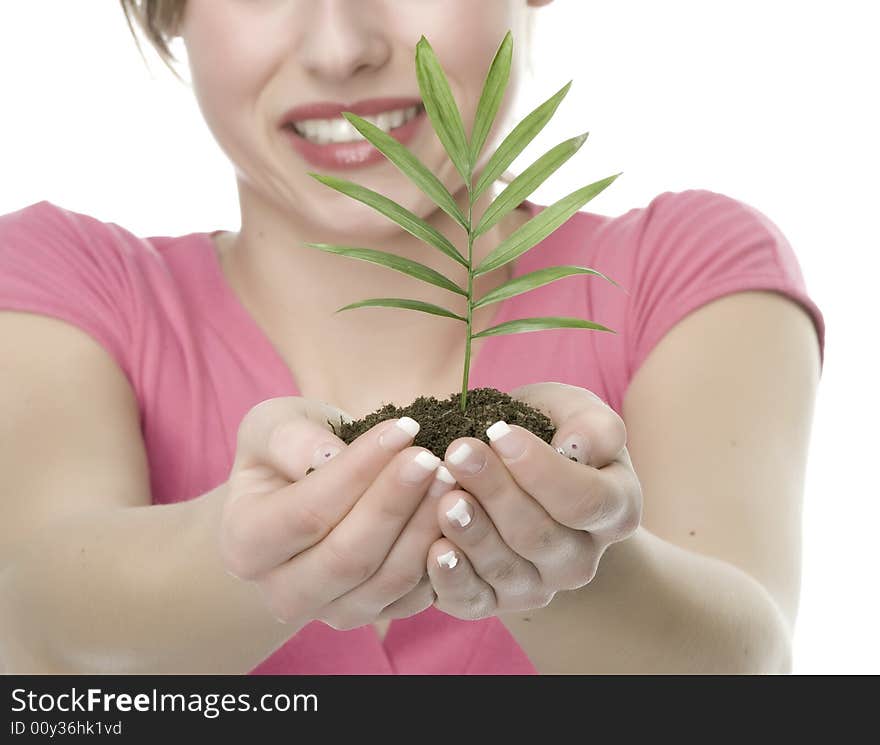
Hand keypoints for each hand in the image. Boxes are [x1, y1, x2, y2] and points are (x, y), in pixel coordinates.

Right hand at [219, 397, 458, 629]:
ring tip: (449, 478)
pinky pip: (414, 595)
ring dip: (424, 528)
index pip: (306, 512)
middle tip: (433, 458)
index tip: (404, 428)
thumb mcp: (273, 427)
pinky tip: (456, 511)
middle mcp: (281, 592)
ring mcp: (329, 612)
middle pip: (347, 557)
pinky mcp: (375, 616)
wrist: (302, 496)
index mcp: (244, 542)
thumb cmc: (287, 453)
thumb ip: (290, 438)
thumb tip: (329, 456)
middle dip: (395, 503)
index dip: (359, 471)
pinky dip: (441, 555)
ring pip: (386, 581)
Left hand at [426, 382, 641, 619]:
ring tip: (444, 498)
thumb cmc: (545, 431)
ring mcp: (539, 585)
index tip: (500, 433)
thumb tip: (579, 446)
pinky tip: (435, 549)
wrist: (510, 470)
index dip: (543, 471)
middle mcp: (582, 558)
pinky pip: (475, 600)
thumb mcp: (572, 411)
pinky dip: (453, 578)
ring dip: (472, 532)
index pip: (587, 501)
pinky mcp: (494, 601)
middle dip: (496, 492)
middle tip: (459, 453)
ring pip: (506, 568)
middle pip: (540, 535)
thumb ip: (591, 423)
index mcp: (614, 509)